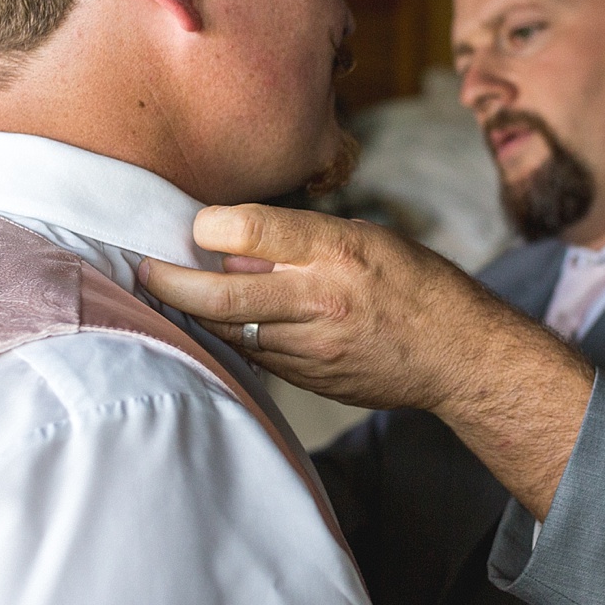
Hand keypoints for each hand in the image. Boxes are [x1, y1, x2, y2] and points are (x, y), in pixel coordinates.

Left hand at [137, 205, 595, 517]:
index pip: (248, 228)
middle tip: (146, 269)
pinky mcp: (309, 378)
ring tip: (173, 293)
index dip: (206, 226)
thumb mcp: (365, 237)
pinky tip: (225, 324)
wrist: (458, 355)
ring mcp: (312, 346)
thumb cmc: (414, 284)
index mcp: (337, 249)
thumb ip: (297, 240)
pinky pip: (254, 355)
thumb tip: (229, 240)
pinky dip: (234, 337)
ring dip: (196, 312)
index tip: (192, 226)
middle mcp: (321, 298)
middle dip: (171, 280)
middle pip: (220, 292)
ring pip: (229, 330)